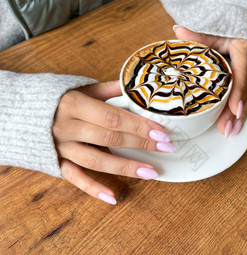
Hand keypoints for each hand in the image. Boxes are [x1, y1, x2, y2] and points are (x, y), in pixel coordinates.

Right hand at [53, 81, 175, 204]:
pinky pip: (74, 178)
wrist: (17, 112)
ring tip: (151, 172)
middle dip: (141, 143)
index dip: (139, 125)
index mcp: (74, 104)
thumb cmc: (54, 98)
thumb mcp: (79, 88)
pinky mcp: (56, 163)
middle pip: (110, 137)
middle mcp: (67, 127)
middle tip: (166, 148)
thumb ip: (107, 89)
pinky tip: (113, 198)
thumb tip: (134, 86)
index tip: (162, 132)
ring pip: (96, 160)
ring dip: (125, 167)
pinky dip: (93, 189)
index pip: (114, 117)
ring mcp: (61, 147)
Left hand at [173, 25, 246, 136]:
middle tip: (227, 128)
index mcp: (246, 48)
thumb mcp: (215, 33)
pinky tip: (240, 125)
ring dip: (245, 116)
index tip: (234, 109)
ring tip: (232, 131)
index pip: (242, 73)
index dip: (239, 92)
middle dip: (238, 112)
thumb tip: (178, 31)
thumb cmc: (231, 32)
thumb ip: (199, 36)